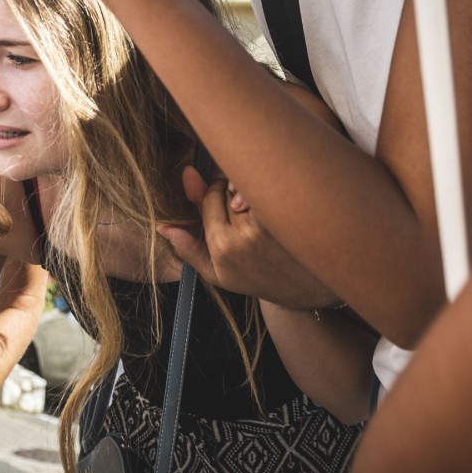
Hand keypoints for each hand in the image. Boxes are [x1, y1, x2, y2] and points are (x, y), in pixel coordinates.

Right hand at [158, 166, 339, 309]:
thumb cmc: (263, 278)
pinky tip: (281, 198)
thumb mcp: (220, 274)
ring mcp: (263, 229)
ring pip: (249, 186)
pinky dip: (274, 186)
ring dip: (255, 183)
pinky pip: (269, 189)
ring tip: (267, 194)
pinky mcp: (285, 221)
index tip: (230, 193)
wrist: (309, 289)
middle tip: (248, 192)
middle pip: (228, 189)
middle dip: (235, 184)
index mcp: (219, 248)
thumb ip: (189, 249)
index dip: (220, 189)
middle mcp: (238, 239)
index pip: (210, 197)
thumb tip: (162, 227)